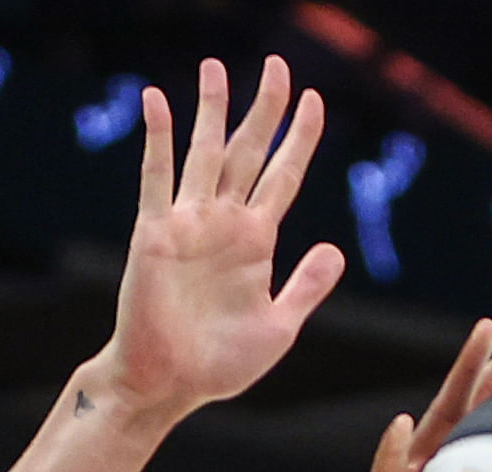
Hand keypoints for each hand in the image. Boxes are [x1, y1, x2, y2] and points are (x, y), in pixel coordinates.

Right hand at [98, 61, 342, 420]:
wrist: (168, 387)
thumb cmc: (219, 366)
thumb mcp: (279, 327)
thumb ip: (306, 287)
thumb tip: (335, 249)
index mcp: (256, 241)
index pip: (284, 175)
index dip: (300, 137)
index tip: (314, 100)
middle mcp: (224, 223)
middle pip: (249, 151)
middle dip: (264, 109)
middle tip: (279, 65)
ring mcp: (189, 224)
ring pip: (205, 153)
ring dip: (211, 110)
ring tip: (217, 66)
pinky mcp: (156, 233)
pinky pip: (156, 177)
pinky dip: (158, 138)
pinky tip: (157, 99)